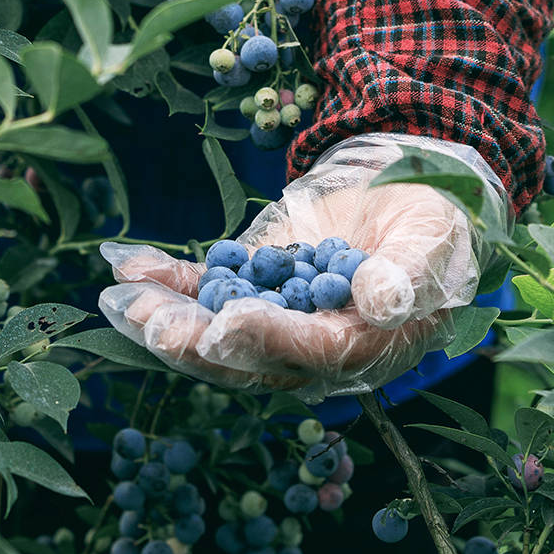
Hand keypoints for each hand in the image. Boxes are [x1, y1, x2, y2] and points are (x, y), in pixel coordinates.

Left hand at [97, 136, 506, 400]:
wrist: (412, 197)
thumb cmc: (433, 230)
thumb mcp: (430, 245)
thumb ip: (404, 276)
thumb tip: (379, 301)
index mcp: (362, 349)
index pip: (310, 351)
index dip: (266, 339)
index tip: (225, 323)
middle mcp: (309, 348)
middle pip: (244, 355)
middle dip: (190, 338)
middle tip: (143, 318)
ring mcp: (274, 318)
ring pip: (212, 327)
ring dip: (164, 313)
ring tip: (120, 293)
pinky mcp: (251, 287)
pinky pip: (204, 288)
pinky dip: (166, 278)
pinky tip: (126, 262)